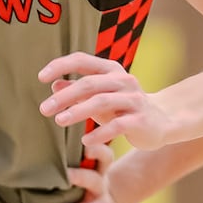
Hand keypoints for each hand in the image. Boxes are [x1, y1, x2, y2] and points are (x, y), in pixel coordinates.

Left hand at [38, 52, 171, 149]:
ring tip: (59, 121)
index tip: (40, 77)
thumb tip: (53, 84)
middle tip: (44, 109)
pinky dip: (99, 133)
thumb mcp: (100, 96)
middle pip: (89, 84)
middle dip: (64, 97)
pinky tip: (85, 141)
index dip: (61, 65)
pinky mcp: (141, 119)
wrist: (162, 121)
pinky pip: (117, 125)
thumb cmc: (124, 107)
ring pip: (102, 102)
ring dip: (78, 111)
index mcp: (111, 70)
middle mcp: (123, 80)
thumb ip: (78, 90)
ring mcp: (134, 99)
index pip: (83, 60)